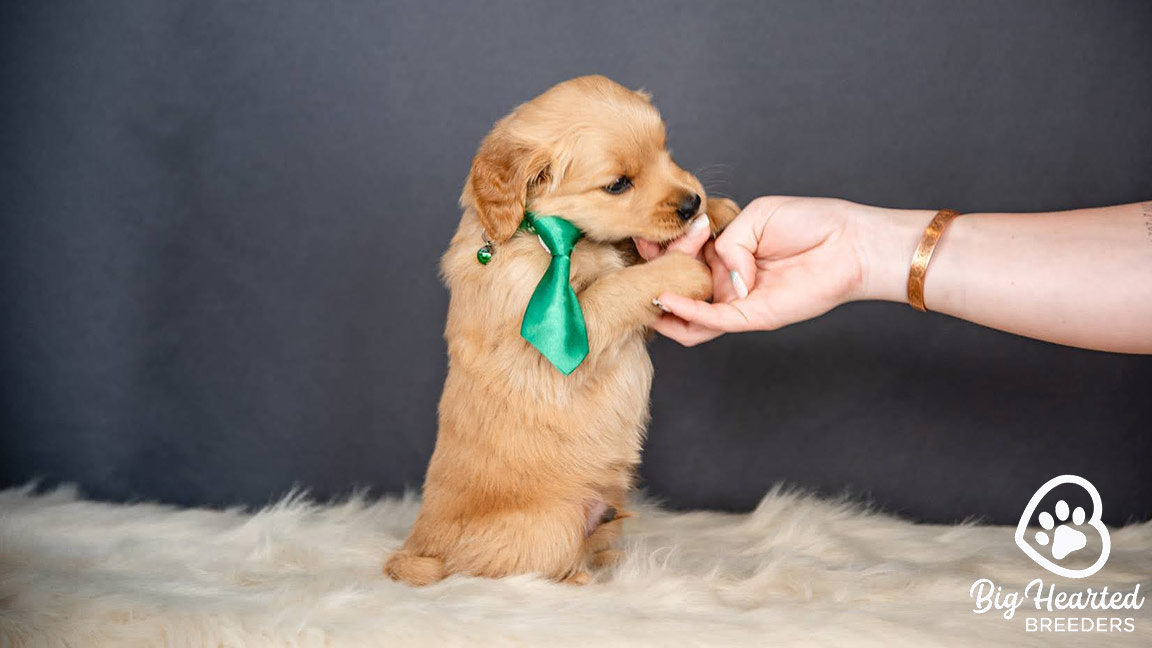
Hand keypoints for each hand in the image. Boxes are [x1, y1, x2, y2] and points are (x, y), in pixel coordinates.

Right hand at [652, 196, 873, 345]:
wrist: (849, 243)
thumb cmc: (810, 224)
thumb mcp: (756, 217)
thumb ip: (727, 242)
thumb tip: (719, 274)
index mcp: (726, 252)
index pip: (682, 255)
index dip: (661, 247)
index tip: (645, 234)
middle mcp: (726, 279)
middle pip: (679, 283)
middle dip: (656, 270)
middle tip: (645, 252)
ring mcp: (736, 300)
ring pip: (688, 314)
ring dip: (662, 302)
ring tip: (640, 289)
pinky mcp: (751, 317)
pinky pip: (709, 320)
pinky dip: (685, 313)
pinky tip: (666, 299)